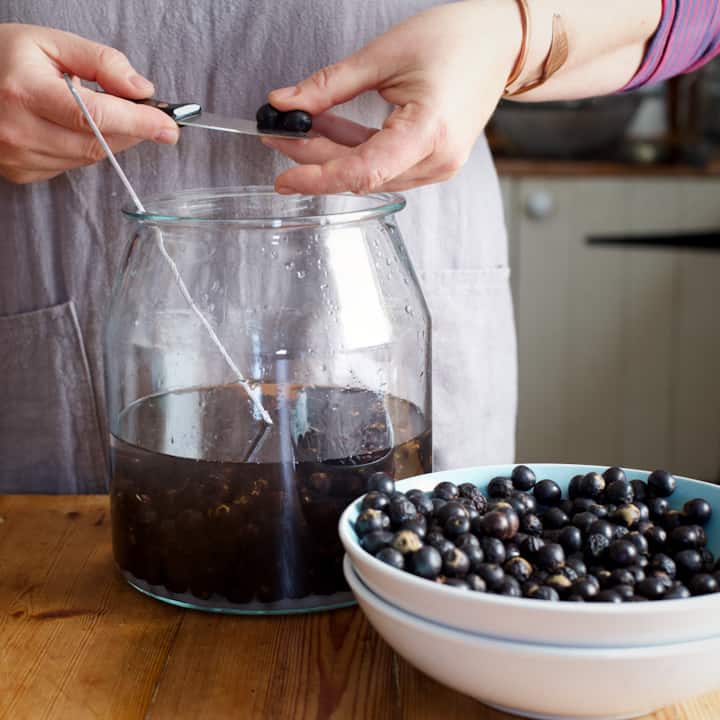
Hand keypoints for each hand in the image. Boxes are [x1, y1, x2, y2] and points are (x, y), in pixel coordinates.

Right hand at [0, 23, 179, 183]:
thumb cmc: (2, 57)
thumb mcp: (48, 42)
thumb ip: (99, 61)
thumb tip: (141, 88)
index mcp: (25, 92)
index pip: (97, 116)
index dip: (139, 122)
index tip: (169, 127)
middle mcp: (20, 131)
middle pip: (99, 143)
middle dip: (133, 131)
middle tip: (152, 118)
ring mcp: (19, 157)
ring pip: (88, 158)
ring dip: (111, 140)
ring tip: (107, 113)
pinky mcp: (21, 172)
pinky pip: (71, 166)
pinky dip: (84, 148)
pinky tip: (74, 127)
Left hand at [262, 0, 520, 194]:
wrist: (499, 44)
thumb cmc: (455, 40)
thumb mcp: (383, 56)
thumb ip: (329, 86)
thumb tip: (283, 104)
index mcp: (429, 131)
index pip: (363, 171)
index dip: (319, 178)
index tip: (285, 178)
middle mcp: (437, 159)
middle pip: (362, 175)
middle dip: (315, 159)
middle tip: (278, 137)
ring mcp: (438, 166)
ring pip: (371, 174)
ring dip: (332, 155)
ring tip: (298, 130)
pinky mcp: (433, 162)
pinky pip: (385, 166)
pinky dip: (354, 151)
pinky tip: (329, 133)